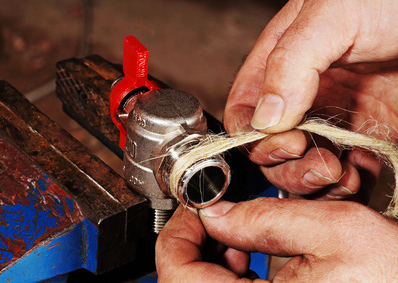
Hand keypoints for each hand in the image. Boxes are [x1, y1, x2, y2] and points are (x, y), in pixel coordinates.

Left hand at [156, 199, 397, 281]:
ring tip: (238, 233)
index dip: (177, 233)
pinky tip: (249, 253)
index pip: (177, 275)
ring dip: (211, 254)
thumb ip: (265, 217)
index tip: (194, 206)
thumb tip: (214, 211)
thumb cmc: (396, 275)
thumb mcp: (335, 230)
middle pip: (186, 280)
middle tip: (215, 213)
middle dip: (196, 240)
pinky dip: (229, 270)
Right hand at [224, 0, 397, 199]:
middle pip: (268, 149)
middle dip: (284, 164)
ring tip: (338, 171)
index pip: (244, 113)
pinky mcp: (366, 137)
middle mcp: (302, 98)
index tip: (287, 140)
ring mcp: (334, 120)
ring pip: (300, 168)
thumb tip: (264, 118)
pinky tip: (358, 175)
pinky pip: (341, 174)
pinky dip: (342, 187)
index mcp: (281, 67)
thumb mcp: (332, 15)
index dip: (253, 136)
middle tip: (315, 159)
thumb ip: (289, 63)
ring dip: (312, 181)